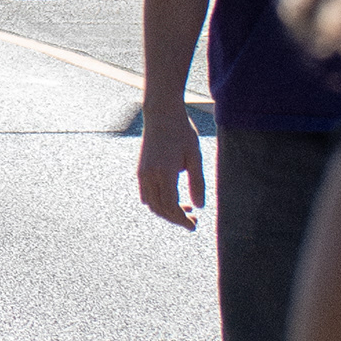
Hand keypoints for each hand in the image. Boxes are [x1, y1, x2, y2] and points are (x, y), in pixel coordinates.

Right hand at [138, 100, 207, 227]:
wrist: (161, 114)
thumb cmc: (181, 132)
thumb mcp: (195, 157)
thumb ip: (197, 183)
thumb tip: (199, 206)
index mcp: (164, 173)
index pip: (171, 206)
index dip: (182, 219)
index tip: (194, 225)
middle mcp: (149, 175)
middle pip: (159, 208)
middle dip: (175, 219)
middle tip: (192, 221)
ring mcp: (142, 173)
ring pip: (151, 203)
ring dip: (166, 211)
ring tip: (185, 211)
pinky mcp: (141, 170)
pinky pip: (146, 194)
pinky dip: (158, 202)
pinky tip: (173, 199)